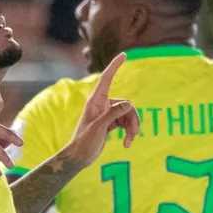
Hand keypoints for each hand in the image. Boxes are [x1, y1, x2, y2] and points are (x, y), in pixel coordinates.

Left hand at [65, 53, 139, 168]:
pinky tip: (127, 144)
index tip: (124, 54)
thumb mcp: (99, 127)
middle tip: (133, 133)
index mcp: (95, 101)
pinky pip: (125, 122)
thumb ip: (113, 114)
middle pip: (126, 104)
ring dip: (132, 127)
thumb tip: (129, 104)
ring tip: (130, 141)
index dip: (115, 66)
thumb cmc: (84, 142)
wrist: (79, 157)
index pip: (107, 79)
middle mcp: (102, 105)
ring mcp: (107, 114)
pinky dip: (129, 132)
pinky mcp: (110, 123)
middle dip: (133, 118)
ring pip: (128, 114)